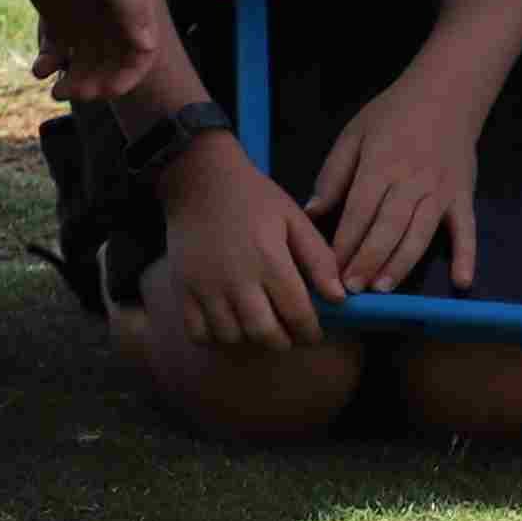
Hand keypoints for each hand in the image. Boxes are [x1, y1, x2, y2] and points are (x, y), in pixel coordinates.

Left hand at [19, 0, 182, 107]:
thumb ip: (129, 6)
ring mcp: (82, 11)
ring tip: (53, 88)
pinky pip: (58, 46)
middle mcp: (109, 11)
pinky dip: (51, 62)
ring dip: (74, 79)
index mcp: (129, 3)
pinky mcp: (55, 8)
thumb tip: (147, 47)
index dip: (127, 78)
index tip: (103, 92)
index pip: (140, 54)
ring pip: (85, 59)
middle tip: (70, 92)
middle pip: (112, 62)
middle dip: (96, 83)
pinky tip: (38, 67)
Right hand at [161, 134, 341, 349]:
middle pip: (264, 334)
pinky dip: (215, 337)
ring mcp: (206, 287)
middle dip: (283, 340)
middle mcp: (237, 279)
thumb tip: (338, 298)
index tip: (313, 333)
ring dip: (250, 338)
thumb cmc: (253, 199)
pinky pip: (198, 333)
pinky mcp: (182, 290)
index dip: (310, 332)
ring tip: (259, 323)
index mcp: (270, 260)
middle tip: (288, 332)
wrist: (199, 180)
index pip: (297, 314)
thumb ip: (319, 259)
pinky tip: (229, 322)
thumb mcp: (294, 219)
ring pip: (231, 338)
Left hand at [310, 56, 499, 295]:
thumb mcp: (354, 134)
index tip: (329, 268)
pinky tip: (461, 282)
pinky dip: (466, 255)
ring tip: (383, 288)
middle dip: (368, 259)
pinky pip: (466, 229)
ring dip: (402, 263)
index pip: (359, 210)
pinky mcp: (463, 197)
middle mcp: (412, 181)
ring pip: (420, 233)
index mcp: (381, 164)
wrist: (447, 93)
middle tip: (352, 288)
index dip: (344, 242)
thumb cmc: (394, 114)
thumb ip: (333, 175)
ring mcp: (441, 191)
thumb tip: (312, 212)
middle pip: (388, 227)